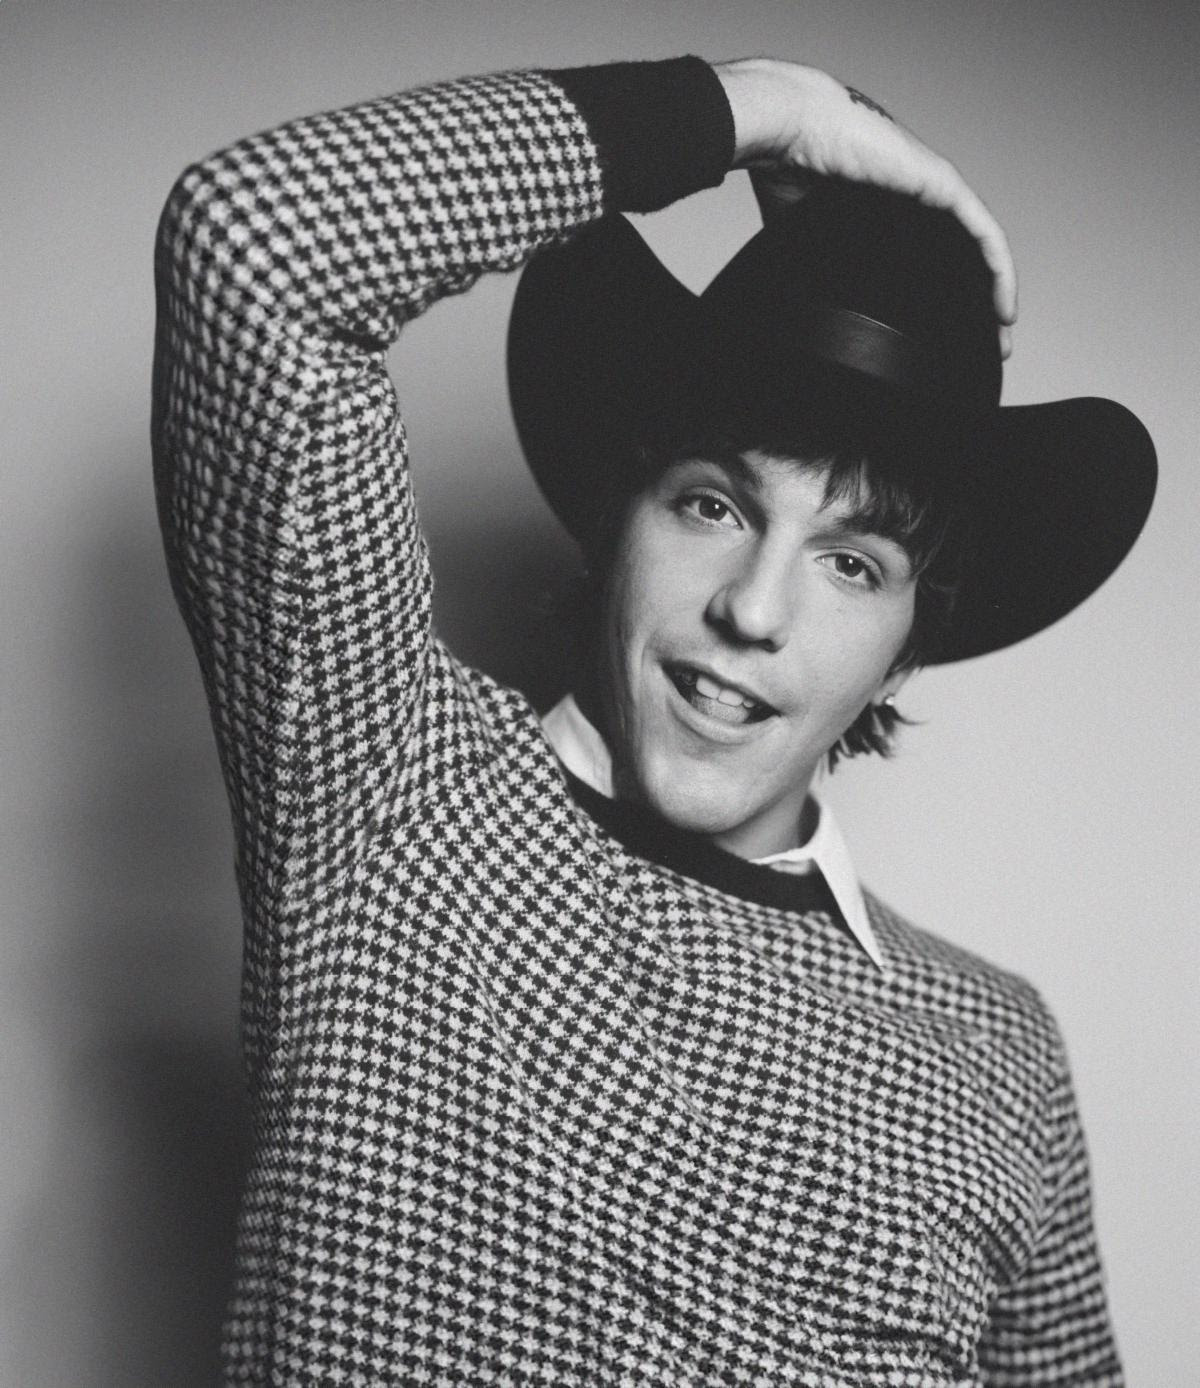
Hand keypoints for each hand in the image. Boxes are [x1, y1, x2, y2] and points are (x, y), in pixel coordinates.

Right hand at [714, 58, 1016, 356]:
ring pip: (979, 249)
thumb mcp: (806, 235)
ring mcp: (935, 189)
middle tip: (983, 347)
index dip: (942, 302)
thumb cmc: (790, 168)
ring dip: (994, 294)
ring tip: (1000, 337)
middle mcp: (919, 199)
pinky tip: (1005, 309)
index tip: (945, 340)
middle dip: (975, 306)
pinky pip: (985, 234)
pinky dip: (1000, 272)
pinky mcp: (943, 184)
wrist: (792, 128)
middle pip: (961, 259)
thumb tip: (805, 310)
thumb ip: (819, 264)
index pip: (929, 263)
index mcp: (890, 210)